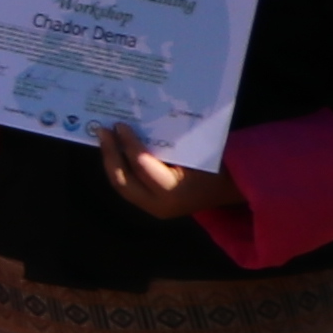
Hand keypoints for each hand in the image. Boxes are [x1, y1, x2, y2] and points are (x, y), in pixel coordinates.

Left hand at [94, 125, 243, 223]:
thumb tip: (135, 124)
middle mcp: (159, 204)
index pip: (141, 165)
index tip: (119, 125)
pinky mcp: (151, 206)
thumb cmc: (216, 165)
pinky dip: (121, 169)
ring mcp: (153, 208)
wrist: (231, 188)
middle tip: (102, 131)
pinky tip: (115, 152)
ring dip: (111, 162)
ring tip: (104, 140)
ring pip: (122, 186)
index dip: (128, 144)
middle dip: (109, 155)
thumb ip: (165, 144)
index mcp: (172, 190)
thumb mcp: (194, 151)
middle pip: (123, 181)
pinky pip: (130, 187)